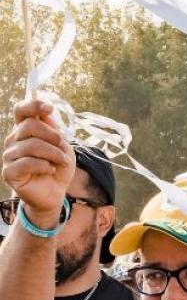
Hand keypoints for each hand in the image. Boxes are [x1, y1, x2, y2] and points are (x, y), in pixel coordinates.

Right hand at [2, 100, 74, 225]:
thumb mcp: (62, 148)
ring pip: (32, 145)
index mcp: (24, 131)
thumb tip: (45, 115)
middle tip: (64, 149)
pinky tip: (51, 170)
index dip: (33, 105)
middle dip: (53, 136)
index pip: (21, 111)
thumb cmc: (58, 169)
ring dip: (54, 154)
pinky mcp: (9, 172)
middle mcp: (13, 140)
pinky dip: (44, 166)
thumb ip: (54, 132)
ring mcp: (9, 156)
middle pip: (30, 126)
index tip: (50, 108)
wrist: (55, 193)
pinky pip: (27, 163)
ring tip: (63, 162)